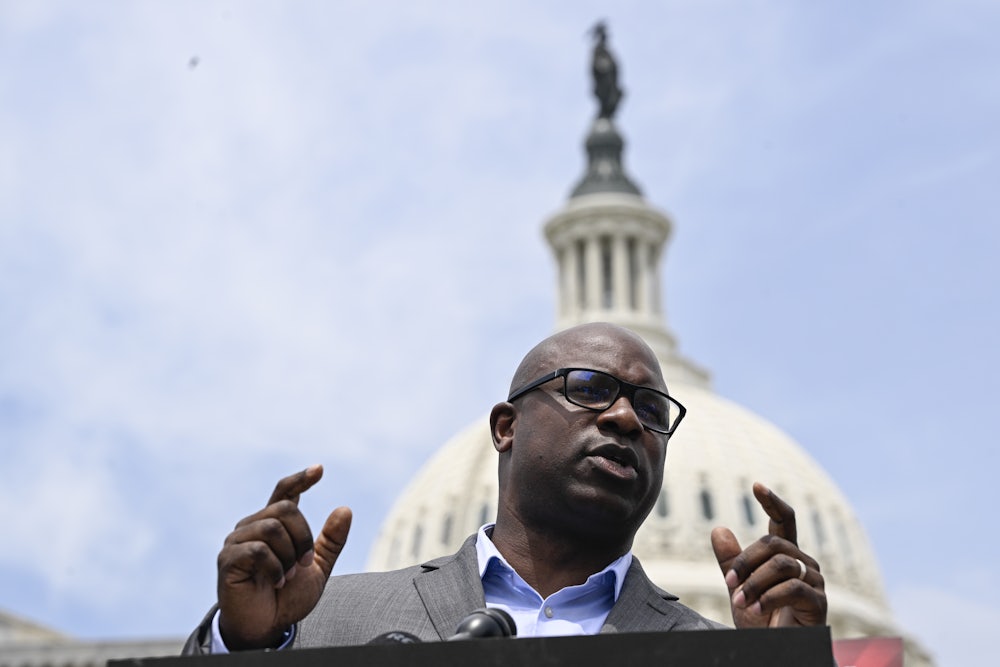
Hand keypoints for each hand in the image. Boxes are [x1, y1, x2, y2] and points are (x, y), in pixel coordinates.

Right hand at [216, 465, 351, 649]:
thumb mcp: (318, 567)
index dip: (301, 479)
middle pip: (286, 509)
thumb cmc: (288, 596)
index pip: (285, 492)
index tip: (319, 470)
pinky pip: (257, 550)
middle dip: (304, 536)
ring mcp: (237, 541)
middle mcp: (253, 526)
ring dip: (290, 555)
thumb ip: (331, 541)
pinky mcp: (228, 559)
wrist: (267, 626)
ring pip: (272, 527)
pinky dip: (275, 567)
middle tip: (305, 563)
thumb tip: (345, 509)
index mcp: (274, 525)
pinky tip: (276, 581)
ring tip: (289, 575)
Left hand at [710, 482, 826, 627]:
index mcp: (785, 556)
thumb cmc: (761, 621)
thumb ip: (730, 561)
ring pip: (781, 564)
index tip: (756, 485)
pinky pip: (793, 588)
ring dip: (755, 582)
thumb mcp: (739, 588)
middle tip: (729, 582)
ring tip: (741, 601)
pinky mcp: (819, 602)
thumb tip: (718, 529)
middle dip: (745, 560)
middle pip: (773, 543)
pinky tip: (757, 609)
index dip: (772, 502)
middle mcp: (803, 563)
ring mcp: (814, 581)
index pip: (783, 521)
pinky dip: (769, 597)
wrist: (775, 652)